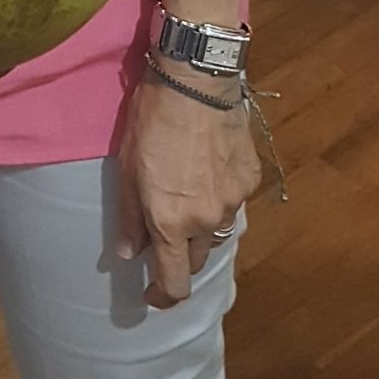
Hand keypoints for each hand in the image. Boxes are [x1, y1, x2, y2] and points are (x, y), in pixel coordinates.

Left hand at [116, 71, 260, 308]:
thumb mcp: (127, 167)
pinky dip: (220, 198)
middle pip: (197, 259)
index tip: (152, 295)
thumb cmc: (152, 120)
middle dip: (180, 256)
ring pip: (218, 231)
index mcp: (171, 222)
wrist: (196, 81)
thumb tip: (129, 254)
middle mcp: (207, 221)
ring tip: (187, 200)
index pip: (175, 283)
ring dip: (201, 228)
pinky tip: (208, 171)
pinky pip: (234, 201)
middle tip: (165, 236)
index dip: (162, 297)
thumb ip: (130, 217)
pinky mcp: (250, 179)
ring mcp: (233, 201)